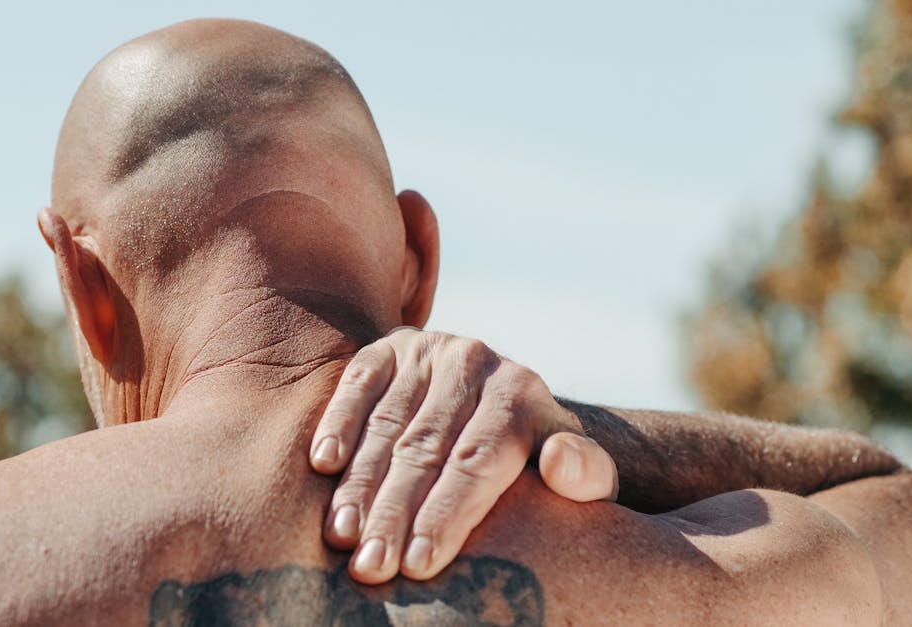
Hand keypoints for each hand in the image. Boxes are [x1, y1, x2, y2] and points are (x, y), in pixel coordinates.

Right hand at [309, 327, 617, 583]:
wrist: (505, 400)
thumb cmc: (537, 459)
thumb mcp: (582, 470)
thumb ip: (588, 473)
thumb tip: (563, 464)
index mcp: (523, 395)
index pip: (480, 460)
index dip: (447, 514)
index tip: (419, 564)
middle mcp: (477, 362)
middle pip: (427, 447)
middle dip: (394, 512)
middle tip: (370, 566)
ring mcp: (430, 349)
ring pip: (388, 422)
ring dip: (359, 481)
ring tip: (341, 534)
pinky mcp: (391, 346)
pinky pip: (358, 381)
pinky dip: (338, 421)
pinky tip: (322, 463)